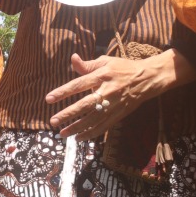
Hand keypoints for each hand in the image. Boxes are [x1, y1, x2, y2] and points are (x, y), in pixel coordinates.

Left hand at [46, 52, 174, 139]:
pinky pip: (103, 126)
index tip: (48, 99)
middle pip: (84, 105)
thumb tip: (72, 58)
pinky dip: (91, 133)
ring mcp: (114, 105)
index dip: (63, 92)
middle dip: (67, 114)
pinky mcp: (119, 114)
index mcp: (101, 76)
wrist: (147, 79)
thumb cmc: (123, 68)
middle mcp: (107, 91)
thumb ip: (87, 64)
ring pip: (93, 119)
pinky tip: (79, 138)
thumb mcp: (105, 62)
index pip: (78, 85)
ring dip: (76, 128)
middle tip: (53, 121)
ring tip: (62, 134)